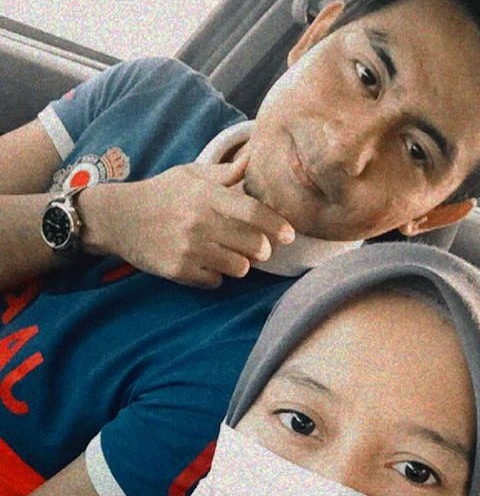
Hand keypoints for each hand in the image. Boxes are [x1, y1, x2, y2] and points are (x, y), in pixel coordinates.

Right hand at [82, 156, 294, 287]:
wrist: (118, 218)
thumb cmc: (161, 193)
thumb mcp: (190, 175)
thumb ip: (225, 173)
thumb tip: (254, 158)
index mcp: (206, 196)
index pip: (252, 212)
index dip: (276, 225)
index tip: (290, 234)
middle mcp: (199, 223)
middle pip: (252, 244)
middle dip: (263, 249)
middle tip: (260, 247)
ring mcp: (188, 249)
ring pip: (238, 267)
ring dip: (241, 263)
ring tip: (230, 253)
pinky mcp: (178, 271)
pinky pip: (215, 281)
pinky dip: (216, 275)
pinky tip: (206, 263)